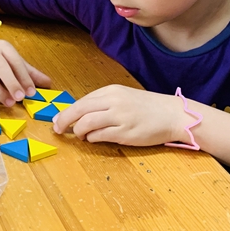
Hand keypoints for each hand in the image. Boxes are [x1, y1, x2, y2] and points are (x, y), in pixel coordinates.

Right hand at [0, 31, 51, 106]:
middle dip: (11, 83)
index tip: (31, 91)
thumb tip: (48, 83)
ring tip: (10, 102)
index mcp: (3, 46)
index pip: (15, 61)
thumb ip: (29, 72)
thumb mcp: (13, 59)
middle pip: (1, 67)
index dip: (24, 77)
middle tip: (21, 97)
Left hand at [52, 84, 191, 146]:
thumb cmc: (147, 107)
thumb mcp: (123, 97)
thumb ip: (103, 103)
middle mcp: (113, 102)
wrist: (172, 115)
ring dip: (78, 132)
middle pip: (79, 110)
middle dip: (64, 120)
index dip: (67, 111)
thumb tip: (79, 113)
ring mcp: (119, 117)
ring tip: (80, 136)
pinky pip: (100, 136)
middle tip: (57, 129)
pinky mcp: (125, 133)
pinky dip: (92, 139)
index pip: (82, 101)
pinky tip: (93, 139)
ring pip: (86, 123)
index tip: (58, 119)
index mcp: (111, 91)